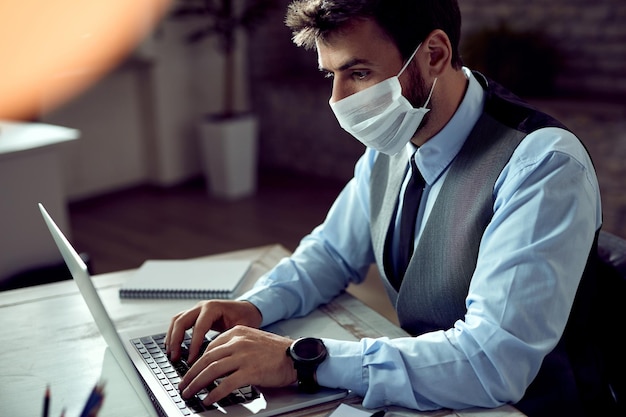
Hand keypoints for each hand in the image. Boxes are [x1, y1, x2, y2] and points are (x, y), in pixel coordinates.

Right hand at [165, 299, 261, 363]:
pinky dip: (174, 334)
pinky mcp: (195, 315)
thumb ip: (228, 340)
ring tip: (171, 354)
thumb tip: (218, 359)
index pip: (198, 327)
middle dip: (176, 340)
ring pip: (177, 320)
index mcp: (213, 307)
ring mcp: (197, 309)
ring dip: (171, 337)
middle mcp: (202, 306)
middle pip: (181, 321)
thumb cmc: (246, 317)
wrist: (249, 308)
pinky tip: (173, 347)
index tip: (191, 360)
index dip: (193, 345)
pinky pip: (179, 322)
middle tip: (174, 357)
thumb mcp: (241, 328)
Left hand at [178, 325, 296, 405]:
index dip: (198, 361)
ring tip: (189, 393)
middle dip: (191, 373)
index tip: (192, 371)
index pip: (210, 347)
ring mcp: (244, 357)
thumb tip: (218, 361)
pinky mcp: (250, 371)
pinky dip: (214, 393)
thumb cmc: (277, 351)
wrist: (296, 356)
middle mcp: (238, 342)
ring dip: (197, 384)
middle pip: (207, 358)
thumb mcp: (254, 340)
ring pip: (212, 371)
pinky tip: (208, 400)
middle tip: (183, 384)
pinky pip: (225, 384)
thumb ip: (236, 346)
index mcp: (238, 332)